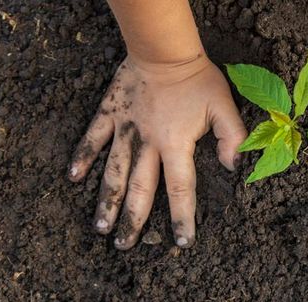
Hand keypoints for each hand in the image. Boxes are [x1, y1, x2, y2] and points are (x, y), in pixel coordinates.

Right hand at [67, 54, 246, 249]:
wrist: (163, 49)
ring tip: (100, 227)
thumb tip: (234, 167)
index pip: (181, 190)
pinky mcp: (110, 113)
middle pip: (139, 190)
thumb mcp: (224, 107)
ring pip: (113, 173)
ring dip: (106, 201)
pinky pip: (93, 138)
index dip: (183, 218)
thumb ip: (233, 138)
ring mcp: (125, 130)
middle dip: (133, 221)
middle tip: (125, 246)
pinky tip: (72, 177)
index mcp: (176, 145)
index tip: (182, 242)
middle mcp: (147, 144)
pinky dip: (82, 157)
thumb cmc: (197, 78)